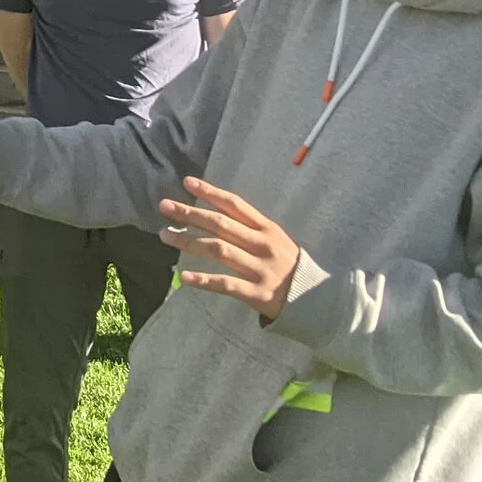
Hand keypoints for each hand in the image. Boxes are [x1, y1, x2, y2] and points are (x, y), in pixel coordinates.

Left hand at [158, 177, 301, 321]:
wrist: (316, 298)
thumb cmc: (288, 265)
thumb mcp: (275, 239)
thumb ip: (249, 228)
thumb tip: (213, 214)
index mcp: (266, 229)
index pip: (235, 205)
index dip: (211, 192)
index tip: (187, 182)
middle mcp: (262, 245)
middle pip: (221, 225)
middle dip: (190, 214)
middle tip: (165, 206)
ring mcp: (260, 269)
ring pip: (219, 250)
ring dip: (188, 241)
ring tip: (165, 235)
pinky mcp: (257, 293)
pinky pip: (226, 284)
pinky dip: (203, 280)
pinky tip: (183, 277)